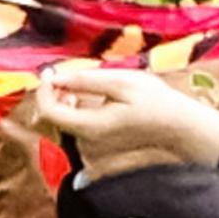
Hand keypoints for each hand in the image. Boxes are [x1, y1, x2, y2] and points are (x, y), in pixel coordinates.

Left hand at [32, 59, 218, 172]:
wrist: (174, 126)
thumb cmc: (154, 100)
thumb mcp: (122, 82)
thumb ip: (86, 80)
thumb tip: (56, 78)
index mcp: (89, 126)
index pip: (48, 111)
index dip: (44, 89)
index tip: (51, 70)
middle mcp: (83, 142)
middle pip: (45, 122)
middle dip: (49, 96)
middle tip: (64, 76)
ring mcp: (87, 147)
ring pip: (55, 125)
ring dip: (58, 103)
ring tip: (77, 87)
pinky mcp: (92, 146)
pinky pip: (68, 129)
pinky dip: (68, 111)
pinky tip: (84, 99)